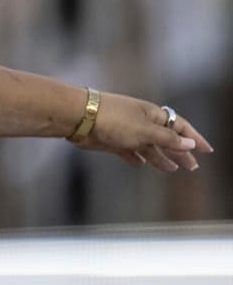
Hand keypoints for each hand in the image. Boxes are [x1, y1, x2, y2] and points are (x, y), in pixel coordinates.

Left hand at [75, 92, 213, 172]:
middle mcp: (140, 122)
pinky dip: (135, 157)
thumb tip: (189, 143)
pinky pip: (128, 150)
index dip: (194, 138)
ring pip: (147, 146)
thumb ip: (167, 138)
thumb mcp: (145, 130)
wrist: (78, 117)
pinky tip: (141, 164)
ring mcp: (125, 131)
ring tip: (172, 170)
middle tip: (192, 167)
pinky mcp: (111, 140)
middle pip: (165, 138)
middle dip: (179, 152)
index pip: (179, 126)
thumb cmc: (113, 119)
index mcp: (152, 114)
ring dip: (160, 157)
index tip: (207, 150)